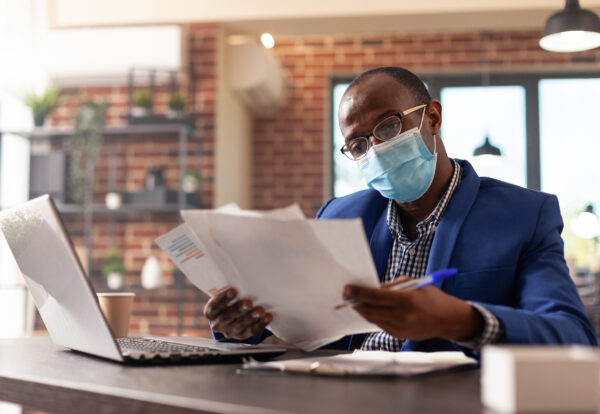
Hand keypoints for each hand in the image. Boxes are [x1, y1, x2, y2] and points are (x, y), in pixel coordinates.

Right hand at [203, 288, 272, 339]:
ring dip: (251, 317)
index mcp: (211, 312)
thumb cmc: (229, 300)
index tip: (233, 291)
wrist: (231, 318)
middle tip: (249, 302)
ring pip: (240, 325)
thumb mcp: (225, 295)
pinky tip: (267, 316)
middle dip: (238, 309)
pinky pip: (251, 331)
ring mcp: (230, 331)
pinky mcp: (242, 336)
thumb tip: (242, 273)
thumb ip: (229, 289)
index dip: (222, 299)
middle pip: (227, 317)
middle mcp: (218, 324)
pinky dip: (260, 324)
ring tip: (261, 310)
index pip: (214, 307)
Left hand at [343, 278, 483, 341]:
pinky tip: (369, 310)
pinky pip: (381, 325)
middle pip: (370, 310)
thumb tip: (370, 289)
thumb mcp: (412, 284)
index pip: (374, 296)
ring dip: (362, 310)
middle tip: (346, 295)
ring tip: (354, 302)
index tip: (347, 288)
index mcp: (405, 300)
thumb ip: (390, 287)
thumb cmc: (430, 297)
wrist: (448, 319)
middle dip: (355, 302)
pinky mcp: (400, 336)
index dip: (358, 292)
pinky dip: (373, 317)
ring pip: (373, 319)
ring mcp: (400, 329)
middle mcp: (401, 316)